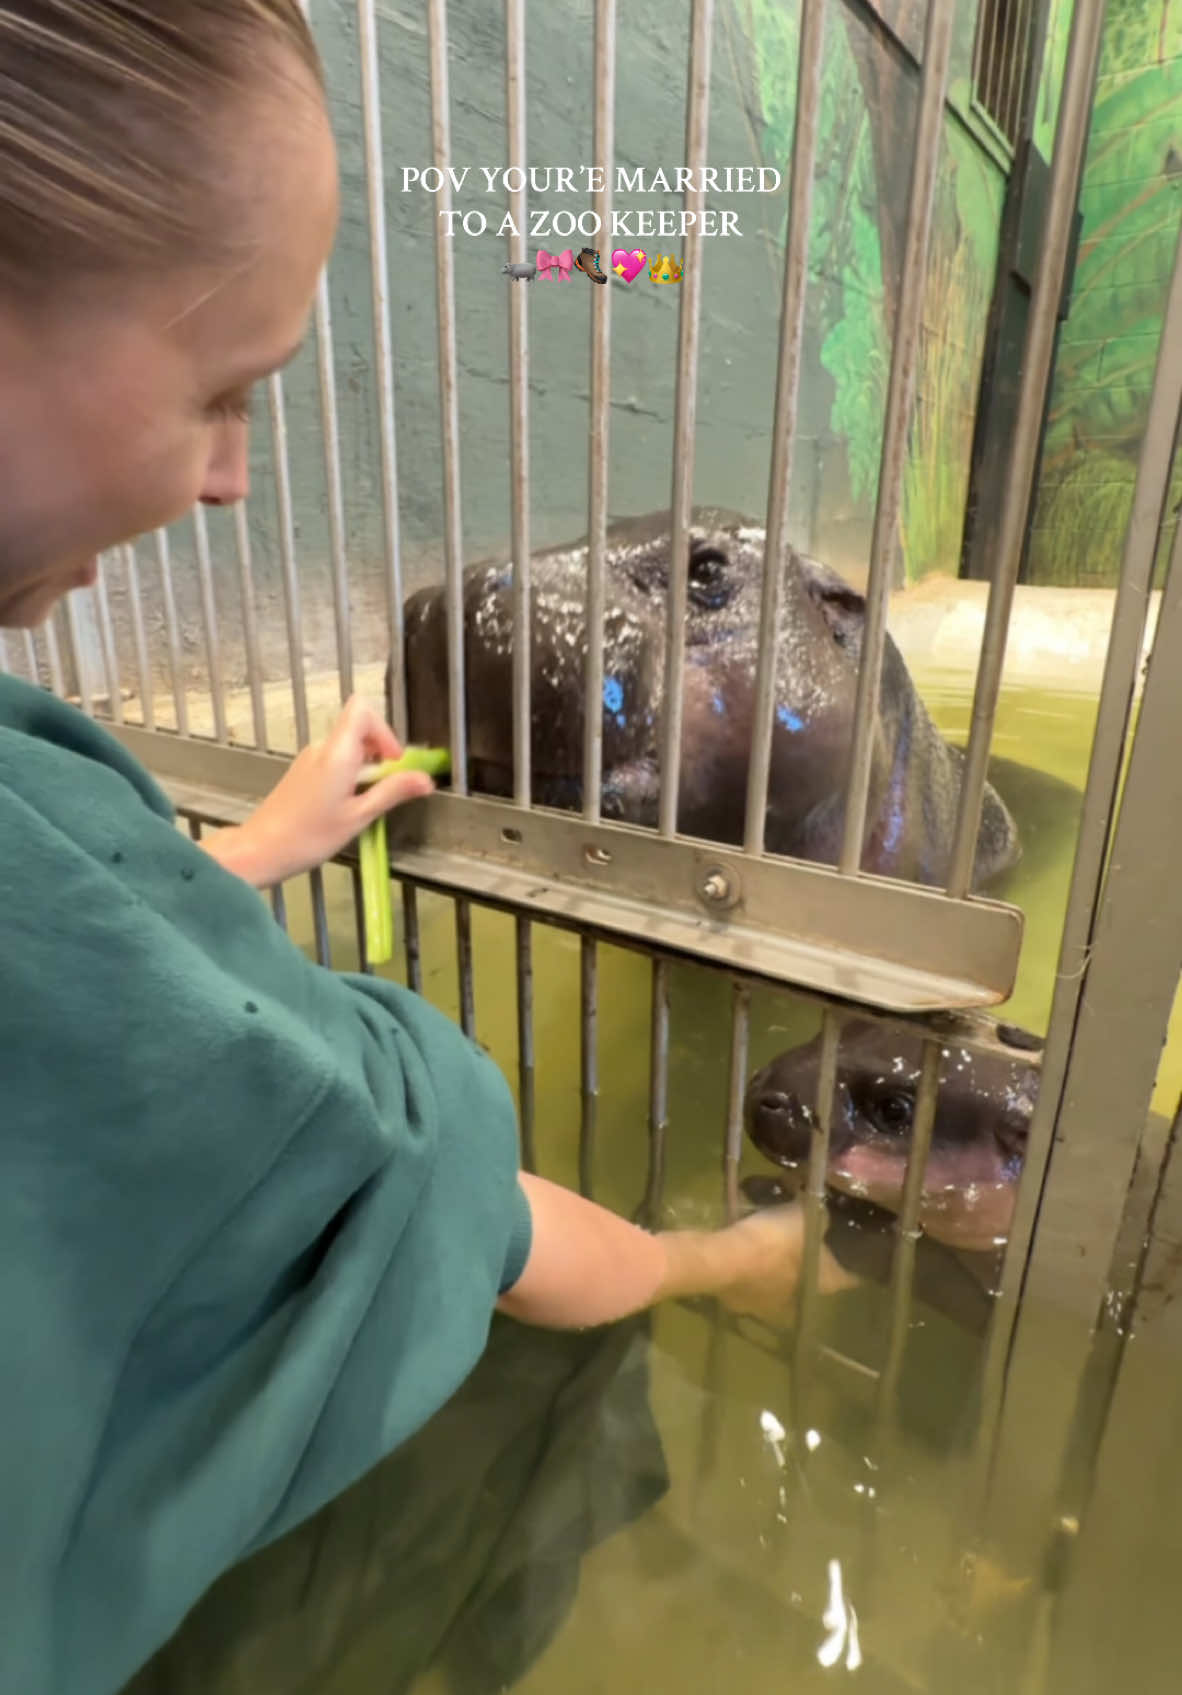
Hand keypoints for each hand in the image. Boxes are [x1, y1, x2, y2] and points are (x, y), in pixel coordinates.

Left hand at [202, 696, 436, 888]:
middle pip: (358, 727)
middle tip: (386, 786)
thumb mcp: (359, 816)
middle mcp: (322, 748)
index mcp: (337, 752)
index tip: (393, 762)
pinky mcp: (303, 771)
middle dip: (380, 752)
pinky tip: (346, 805)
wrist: (261, 849)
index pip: (362, 709)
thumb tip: (426, 780)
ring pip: (348, 746)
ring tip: (365, 802)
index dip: (384, 730)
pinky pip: (335, 760)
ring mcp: (310, 758)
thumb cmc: (310, 835)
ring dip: (366, 767)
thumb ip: (392, 792)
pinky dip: (349, 775)